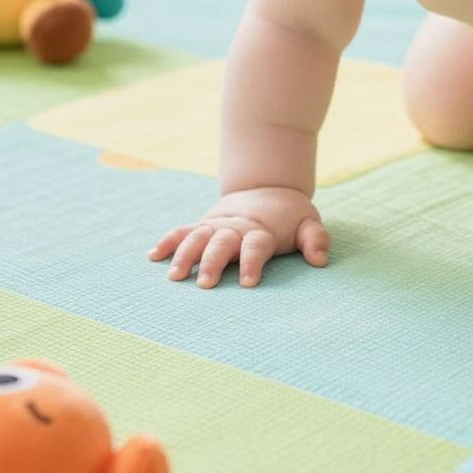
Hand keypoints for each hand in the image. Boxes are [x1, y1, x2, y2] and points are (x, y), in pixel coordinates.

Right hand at [148, 187, 327, 287]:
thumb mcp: (309, 222)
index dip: (252, 263)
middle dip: (213, 262)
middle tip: (205, 285)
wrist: (267, 186)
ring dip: (185, 255)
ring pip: (197, 237)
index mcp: (261, 230)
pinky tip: (153, 256)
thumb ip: (315, 239)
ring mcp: (216, 225)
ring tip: (175, 277)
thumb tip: (319, 260)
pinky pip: (182, 231)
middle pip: (222, 243)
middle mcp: (235, 228)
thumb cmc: (289, 216)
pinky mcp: (203, 225)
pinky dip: (167, 241)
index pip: (256, 246)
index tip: (248, 283)